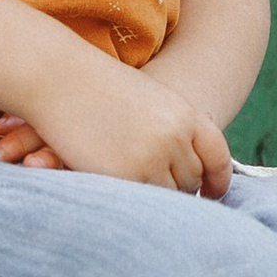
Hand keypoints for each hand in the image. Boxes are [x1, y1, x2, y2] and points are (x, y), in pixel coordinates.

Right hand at [0, 58, 230, 194]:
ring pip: (167, 194)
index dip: (218, 179)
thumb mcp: (147, 100)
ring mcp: (153, 157)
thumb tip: (193, 173)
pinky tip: (119, 190)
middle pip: (190, 179)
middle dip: (177, 186)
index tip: (212, 193)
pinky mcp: (126, 174)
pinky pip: (141, 201)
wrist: (58, 76)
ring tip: (133, 185)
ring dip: (154, 195)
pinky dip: (134, 201)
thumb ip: (171, 129)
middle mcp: (175, 137)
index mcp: (185, 113)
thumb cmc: (95, 87)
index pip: (217, 156)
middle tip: (154, 187)